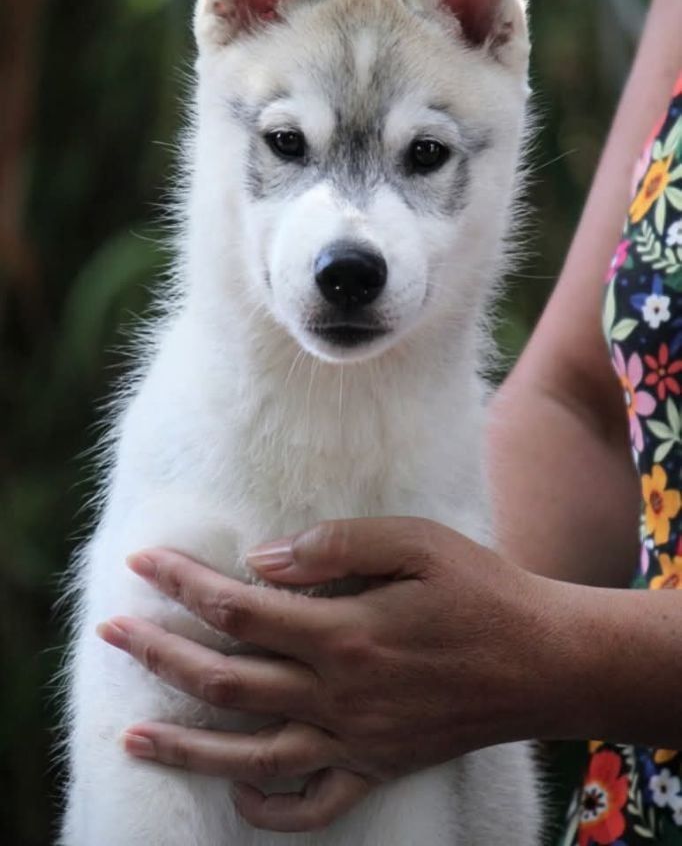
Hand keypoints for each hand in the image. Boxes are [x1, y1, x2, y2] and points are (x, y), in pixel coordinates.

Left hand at [97, 518, 554, 830]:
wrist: (545, 661)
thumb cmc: (482, 589)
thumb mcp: (416, 542)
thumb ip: (334, 546)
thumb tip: (259, 560)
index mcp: (344, 632)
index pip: (238, 609)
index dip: (182, 584)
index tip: (142, 563)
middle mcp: (337, 694)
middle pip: (225, 679)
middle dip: (159, 654)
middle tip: (109, 631)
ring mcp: (355, 740)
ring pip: (249, 752)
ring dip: (184, 745)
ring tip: (129, 734)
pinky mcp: (378, 767)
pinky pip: (313, 805)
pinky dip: (268, 807)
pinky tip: (234, 794)